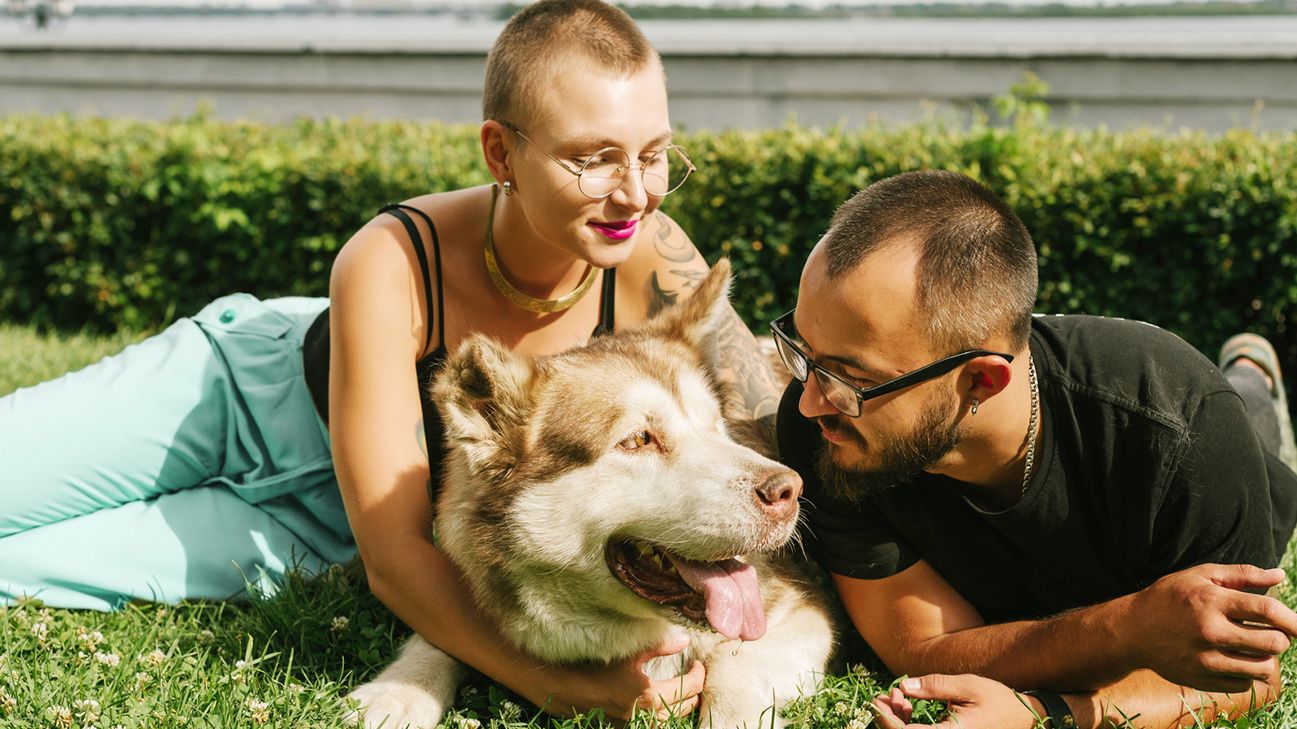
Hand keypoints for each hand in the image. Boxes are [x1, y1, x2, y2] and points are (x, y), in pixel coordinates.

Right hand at [519, 637, 704, 722]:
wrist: (572, 690)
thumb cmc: (599, 668)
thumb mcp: (630, 653)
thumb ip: (660, 646)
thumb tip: (684, 640)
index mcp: (652, 695)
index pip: (691, 687)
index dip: (699, 674)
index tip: (698, 662)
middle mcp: (650, 716)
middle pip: (688, 705)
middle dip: (696, 689)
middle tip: (695, 674)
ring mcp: (641, 725)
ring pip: (676, 718)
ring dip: (685, 704)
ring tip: (685, 689)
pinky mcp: (631, 728)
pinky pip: (660, 724)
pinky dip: (669, 714)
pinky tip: (667, 703)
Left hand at [872, 674, 1039, 728]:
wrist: (1024, 718)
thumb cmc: (999, 701)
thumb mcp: (968, 687)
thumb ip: (935, 686)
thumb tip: (904, 686)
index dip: (887, 721)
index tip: (876, 702)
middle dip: (888, 720)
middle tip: (880, 697)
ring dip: (898, 721)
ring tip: (894, 696)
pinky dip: (909, 723)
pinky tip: (907, 704)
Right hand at [1120, 563, 1296, 691]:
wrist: (1131, 630)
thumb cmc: (1169, 597)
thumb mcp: (1200, 575)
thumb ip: (1242, 575)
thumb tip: (1280, 576)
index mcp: (1211, 601)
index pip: (1268, 611)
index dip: (1292, 619)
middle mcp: (1210, 631)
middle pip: (1273, 642)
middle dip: (1281, 638)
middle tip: (1272, 634)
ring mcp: (1206, 659)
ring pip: (1263, 667)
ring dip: (1268, 658)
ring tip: (1256, 648)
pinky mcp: (1202, 679)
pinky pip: (1245, 683)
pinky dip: (1249, 674)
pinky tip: (1237, 661)